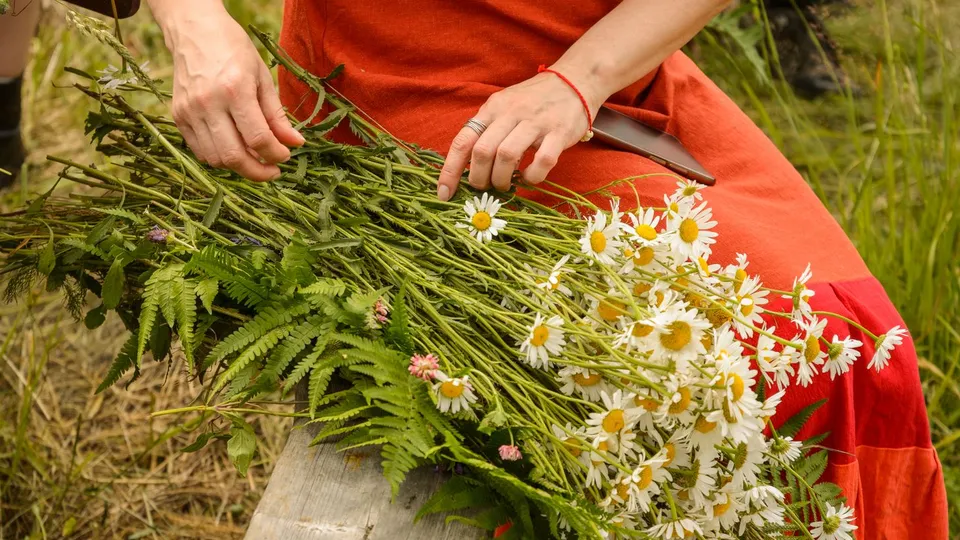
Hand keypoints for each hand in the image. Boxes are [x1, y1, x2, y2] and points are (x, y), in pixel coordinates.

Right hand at [155, 2, 304, 180]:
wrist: (194, 30)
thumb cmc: (234, 50)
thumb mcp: (262, 77)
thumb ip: (277, 115)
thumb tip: (295, 143)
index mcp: (235, 90)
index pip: (258, 139)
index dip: (276, 155)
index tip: (286, 156)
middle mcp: (208, 103)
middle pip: (234, 156)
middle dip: (258, 172)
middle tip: (273, 171)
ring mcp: (189, 111)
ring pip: (215, 159)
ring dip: (238, 167)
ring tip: (255, 159)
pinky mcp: (178, 116)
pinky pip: (200, 150)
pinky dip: (219, 158)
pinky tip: (234, 149)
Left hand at [436, 69, 602, 200]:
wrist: (575, 80)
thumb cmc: (534, 100)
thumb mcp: (504, 106)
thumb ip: (487, 130)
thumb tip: (465, 166)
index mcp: (493, 108)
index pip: (463, 140)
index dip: (450, 170)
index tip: (444, 193)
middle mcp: (511, 113)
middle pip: (483, 151)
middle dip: (478, 178)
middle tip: (485, 187)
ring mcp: (536, 122)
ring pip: (507, 156)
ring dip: (502, 179)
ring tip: (505, 185)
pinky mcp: (560, 132)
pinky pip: (542, 160)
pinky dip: (532, 176)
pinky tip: (530, 177)